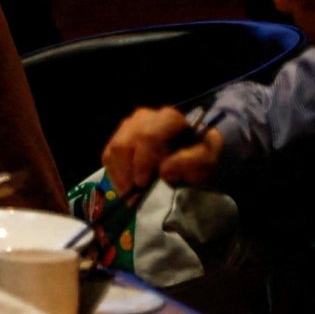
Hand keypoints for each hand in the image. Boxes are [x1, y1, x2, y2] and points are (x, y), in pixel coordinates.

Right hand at [104, 105, 221, 193]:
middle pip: (125, 143)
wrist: (195, 151)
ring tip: (131, 194)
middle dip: (128, 173)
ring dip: (120, 176)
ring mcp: (129, 126)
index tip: (143, 184)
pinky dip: (114, 174)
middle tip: (135, 195)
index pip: (147, 137)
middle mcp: (144, 117)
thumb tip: (164, 171)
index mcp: (168, 119)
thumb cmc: (201, 155)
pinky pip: (108, 155)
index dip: (142, 162)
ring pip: (114, 149)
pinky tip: (125, 186)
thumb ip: (189, 162)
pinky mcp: (120, 136)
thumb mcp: (206, 160)